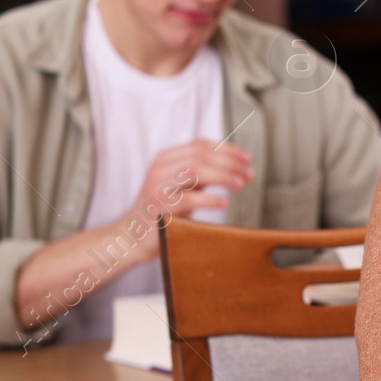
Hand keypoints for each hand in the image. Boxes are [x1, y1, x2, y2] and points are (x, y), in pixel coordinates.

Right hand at [130, 138, 251, 219]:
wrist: (132, 236)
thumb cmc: (162, 210)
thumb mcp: (181, 186)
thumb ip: (203, 174)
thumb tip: (237, 167)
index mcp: (166, 158)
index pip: (201, 145)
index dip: (227, 149)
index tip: (247, 158)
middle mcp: (161, 168)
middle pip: (202, 155)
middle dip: (230, 162)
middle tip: (249, 173)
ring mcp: (158, 186)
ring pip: (196, 171)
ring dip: (223, 176)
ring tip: (240, 184)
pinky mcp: (160, 207)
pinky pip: (188, 198)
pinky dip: (209, 199)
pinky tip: (223, 203)